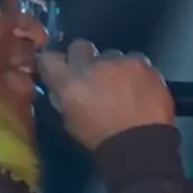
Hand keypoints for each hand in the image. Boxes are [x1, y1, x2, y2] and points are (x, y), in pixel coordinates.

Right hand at [37, 39, 175, 150]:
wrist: (141, 145)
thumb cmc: (101, 140)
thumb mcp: (72, 122)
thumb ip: (64, 99)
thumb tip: (61, 87)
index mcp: (69, 83)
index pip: (49, 59)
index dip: (54, 63)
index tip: (60, 69)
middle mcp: (91, 66)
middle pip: (80, 47)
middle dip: (84, 58)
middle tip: (93, 76)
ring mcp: (119, 61)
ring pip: (111, 55)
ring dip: (113, 67)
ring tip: (124, 87)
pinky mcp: (142, 63)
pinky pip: (135, 60)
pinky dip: (135, 72)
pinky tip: (141, 88)